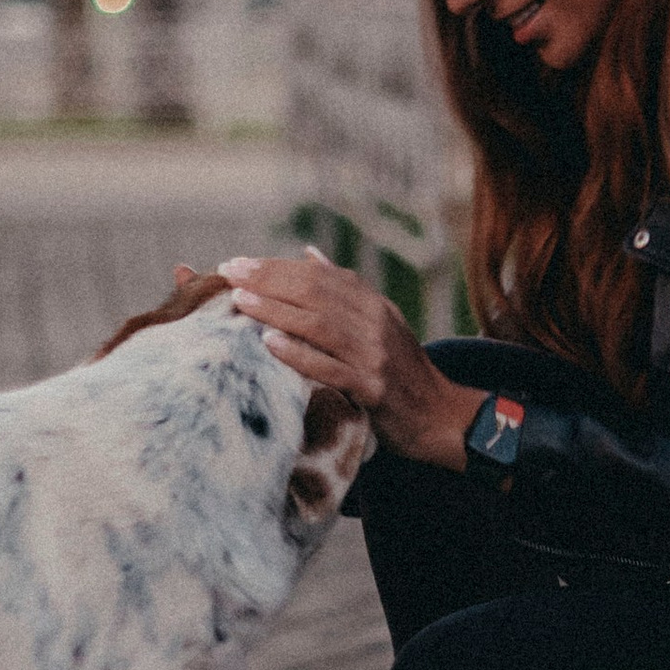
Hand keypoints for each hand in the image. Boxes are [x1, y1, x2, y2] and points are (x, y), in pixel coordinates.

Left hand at [220, 249, 470, 469]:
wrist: (439, 415)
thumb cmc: (400, 369)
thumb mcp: (379, 320)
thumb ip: (344, 289)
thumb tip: (308, 254)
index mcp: (372, 302)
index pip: (317, 275)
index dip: (276, 267)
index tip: (238, 263)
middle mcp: (375, 321)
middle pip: (315, 292)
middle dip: (268, 280)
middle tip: (229, 274)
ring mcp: (375, 354)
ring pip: (320, 325)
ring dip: (276, 310)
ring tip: (240, 301)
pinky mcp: (374, 388)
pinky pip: (331, 368)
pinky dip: (299, 354)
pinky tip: (270, 344)